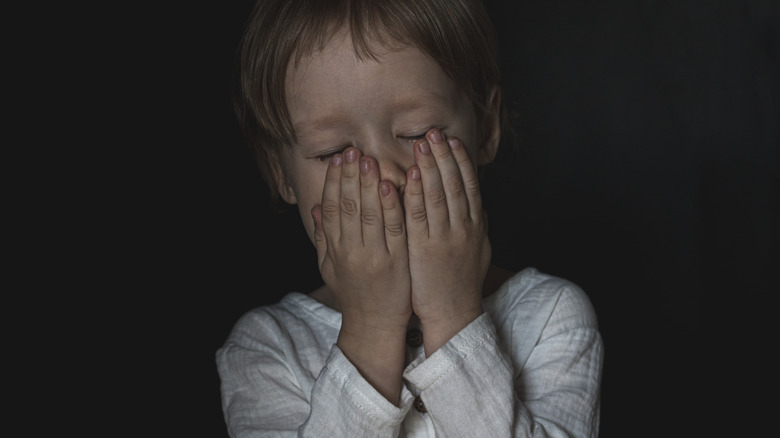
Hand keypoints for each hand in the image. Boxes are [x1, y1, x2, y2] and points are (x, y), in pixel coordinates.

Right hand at [311, 147, 411, 402]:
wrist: (374, 326)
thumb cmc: (354, 294)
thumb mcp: (329, 267)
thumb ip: (323, 237)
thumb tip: (315, 208)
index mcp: (335, 249)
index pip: (333, 208)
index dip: (334, 182)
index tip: (338, 159)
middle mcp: (351, 251)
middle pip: (349, 206)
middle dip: (351, 176)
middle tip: (354, 151)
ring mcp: (373, 256)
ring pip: (369, 213)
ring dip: (368, 184)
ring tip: (369, 159)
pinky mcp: (395, 262)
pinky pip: (393, 229)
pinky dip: (390, 206)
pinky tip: (390, 185)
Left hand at [403, 129, 490, 354]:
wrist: (454, 314)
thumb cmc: (461, 283)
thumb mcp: (479, 253)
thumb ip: (480, 228)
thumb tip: (481, 208)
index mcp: (475, 227)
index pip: (469, 186)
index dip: (461, 162)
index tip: (453, 141)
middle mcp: (463, 228)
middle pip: (454, 184)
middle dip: (444, 156)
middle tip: (433, 132)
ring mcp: (444, 238)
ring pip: (438, 195)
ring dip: (430, 166)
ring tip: (421, 143)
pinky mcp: (425, 249)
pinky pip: (419, 216)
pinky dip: (415, 193)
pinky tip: (411, 175)